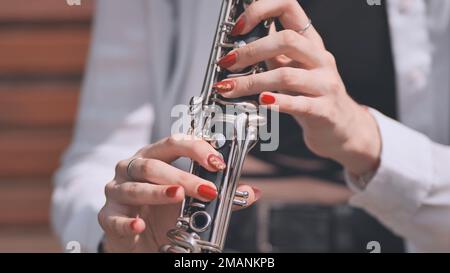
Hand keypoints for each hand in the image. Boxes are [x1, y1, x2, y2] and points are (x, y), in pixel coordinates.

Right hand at [98, 134, 260, 251]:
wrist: (141, 240)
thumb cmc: (165, 213)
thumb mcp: (193, 202)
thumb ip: (220, 196)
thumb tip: (252, 192)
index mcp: (154, 157)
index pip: (174, 143)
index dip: (196, 149)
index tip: (218, 162)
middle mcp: (133, 168)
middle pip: (154, 164)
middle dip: (182, 176)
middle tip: (207, 189)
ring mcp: (117, 190)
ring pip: (136, 187)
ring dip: (158, 192)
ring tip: (178, 197)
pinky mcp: (108, 215)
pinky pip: (115, 217)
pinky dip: (128, 221)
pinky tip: (140, 225)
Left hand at [215, 0, 380, 175]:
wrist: (341, 127)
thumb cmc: (313, 95)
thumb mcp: (293, 67)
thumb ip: (272, 53)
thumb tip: (241, 38)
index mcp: (310, 42)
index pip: (288, 7)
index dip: (261, 10)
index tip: (238, 27)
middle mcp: (319, 59)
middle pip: (286, 41)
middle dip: (251, 51)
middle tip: (228, 64)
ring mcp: (325, 84)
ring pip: (287, 76)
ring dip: (253, 82)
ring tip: (231, 89)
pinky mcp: (324, 110)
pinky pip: (299, 104)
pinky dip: (278, 102)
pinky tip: (262, 102)